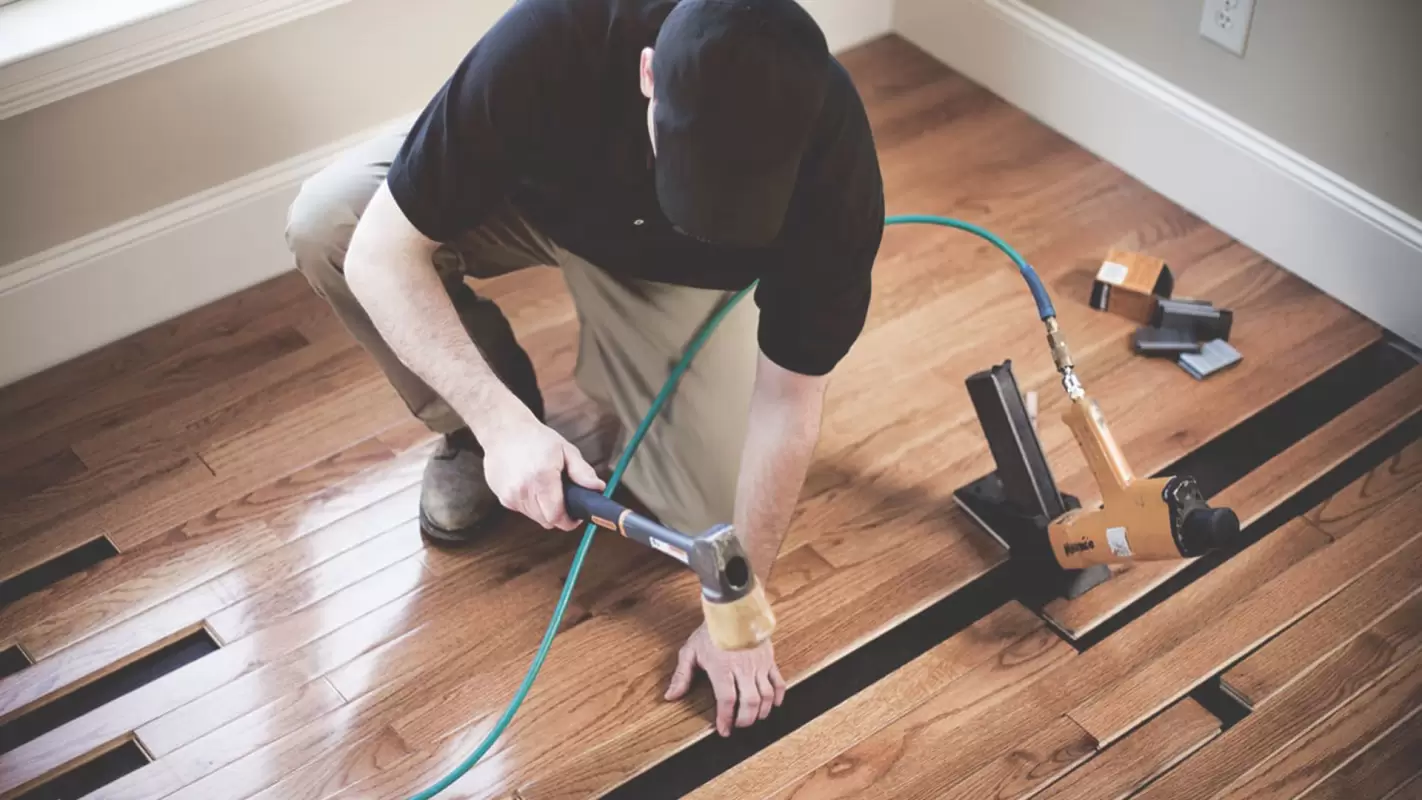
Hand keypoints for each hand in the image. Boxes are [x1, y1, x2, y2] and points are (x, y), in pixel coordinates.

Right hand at [482, 416, 603, 530]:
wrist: (503, 430)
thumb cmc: (535, 438)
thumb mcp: (565, 449)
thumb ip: (582, 471)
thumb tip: (598, 488)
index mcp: (542, 478)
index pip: (557, 517)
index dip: (570, 520)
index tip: (577, 515)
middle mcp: (523, 490)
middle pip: (547, 521)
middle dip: (559, 514)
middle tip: (565, 498)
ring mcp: (510, 496)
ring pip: (535, 517)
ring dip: (544, 509)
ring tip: (547, 487)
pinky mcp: (503, 498)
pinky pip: (523, 510)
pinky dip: (531, 503)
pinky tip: (531, 485)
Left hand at [665, 622, 786, 735]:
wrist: (733, 607)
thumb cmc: (711, 629)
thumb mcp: (690, 651)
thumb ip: (681, 676)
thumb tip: (671, 696)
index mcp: (722, 668)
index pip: (727, 700)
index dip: (726, 719)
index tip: (724, 730)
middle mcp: (743, 668)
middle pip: (750, 702)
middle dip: (745, 720)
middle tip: (739, 725)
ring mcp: (759, 664)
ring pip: (766, 696)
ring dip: (761, 712)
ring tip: (754, 718)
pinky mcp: (769, 659)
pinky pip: (779, 682)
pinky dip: (778, 697)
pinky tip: (773, 704)